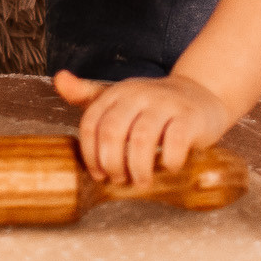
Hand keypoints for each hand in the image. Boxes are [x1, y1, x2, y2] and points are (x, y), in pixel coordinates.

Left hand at [54, 70, 233, 188]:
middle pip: (112, 132)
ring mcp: (165, 104)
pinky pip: (174, 143)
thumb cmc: (153, 105)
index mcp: (117, 93)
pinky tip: (168, 168)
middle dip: (111, 163)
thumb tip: (58, 79)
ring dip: (137, 168)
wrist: (201, 94)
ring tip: (140, 182)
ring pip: (142, 140)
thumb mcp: (119, 97)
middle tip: (118, 179)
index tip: (98, 173)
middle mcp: (138, 94)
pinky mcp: (189, 118)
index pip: (91, 123)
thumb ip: (87, 94)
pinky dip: (168, 162)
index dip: (90, 153)